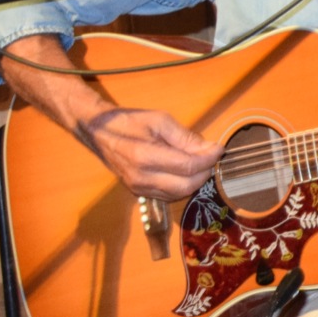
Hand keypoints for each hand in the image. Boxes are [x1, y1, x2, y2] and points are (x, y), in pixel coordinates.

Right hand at [81, 106, 220, 199]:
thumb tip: (209, 148)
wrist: (98, 132)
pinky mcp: (138, 192)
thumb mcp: (159, 120)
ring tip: (201, 163)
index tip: (219, 148)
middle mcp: (142, 178)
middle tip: (211, 157)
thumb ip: (185, 137)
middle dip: (205, 172)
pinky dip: (183, 186)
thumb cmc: (129, 122)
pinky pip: (168, 196)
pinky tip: (187, 172)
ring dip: (196, 181)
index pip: (188, 166)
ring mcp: (139, 188)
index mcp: (145, 157)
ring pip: (178, 194)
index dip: (209, 159)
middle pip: (186, 186)